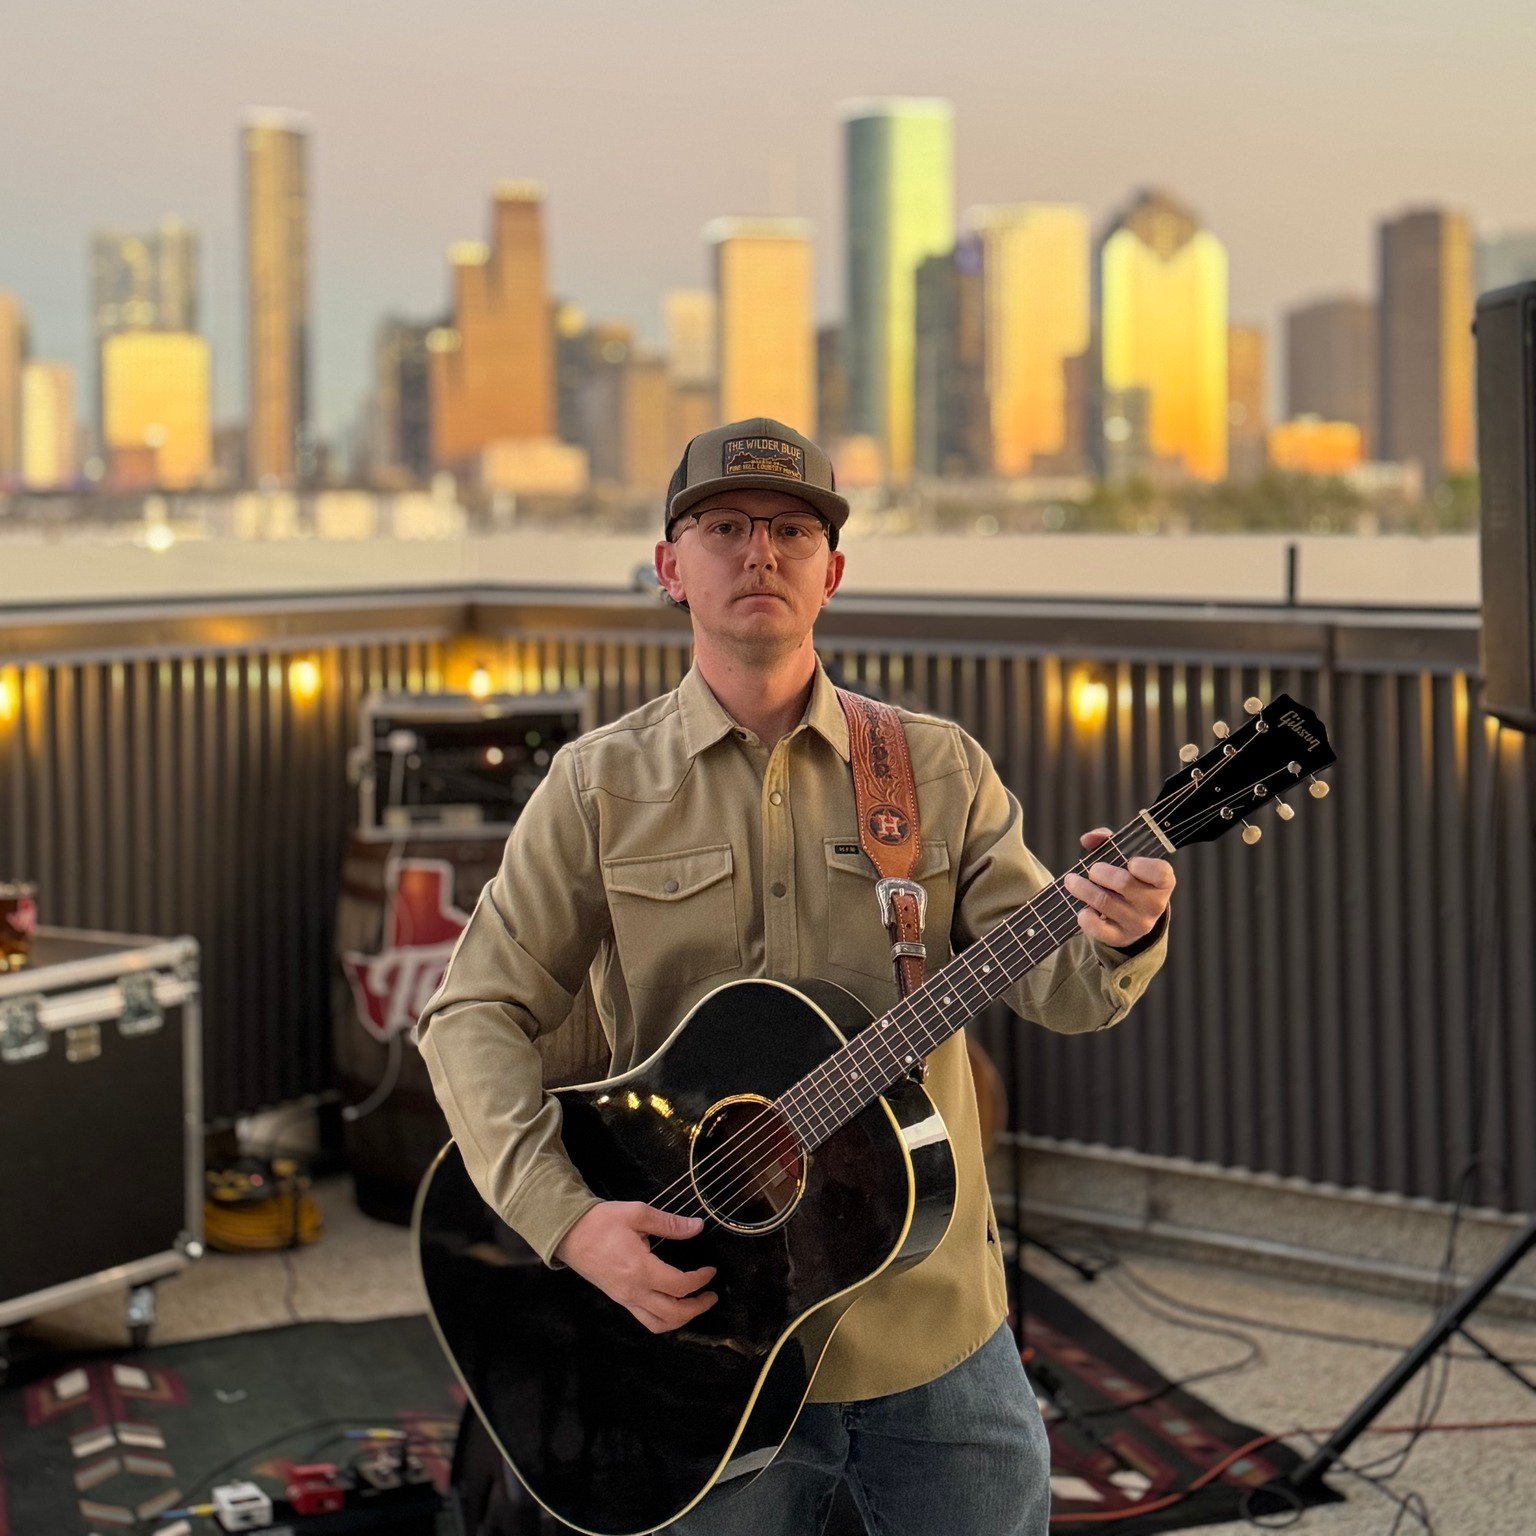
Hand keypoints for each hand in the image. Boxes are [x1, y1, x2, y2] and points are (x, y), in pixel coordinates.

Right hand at [554, 1201, 717, 1333]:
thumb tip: (697, 1227)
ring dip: (681, 1319)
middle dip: (698, 1307)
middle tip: (712, 1294)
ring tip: (695, 1304)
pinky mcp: (619, 1299)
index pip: (680, 1286)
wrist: (569, 1233)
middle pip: (674, 1313)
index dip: (701, 1280)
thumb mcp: (637, 1214)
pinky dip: (664, 1319)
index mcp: (640, 1270)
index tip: (711, 1270)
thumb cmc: (601, 1221)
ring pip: (659, 1324)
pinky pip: (645, 1320)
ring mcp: (625, 1299)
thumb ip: (669, 1223)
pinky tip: (671, 1304)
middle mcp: (633, 1291)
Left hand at [1063, 828, 1174, 949]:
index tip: (1130, 862)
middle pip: (1123, 883)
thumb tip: (1088, 839)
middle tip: (1091, 870)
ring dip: (1082, 888)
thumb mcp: (1123, 858)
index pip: (1160, 872)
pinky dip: (1085, 916)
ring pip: (1104, 902)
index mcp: (1162, 882)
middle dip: (1099, 872)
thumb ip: (1107, 841)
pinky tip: (1083, 909)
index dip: (1143, 865)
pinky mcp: (1120, 937)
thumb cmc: (1126, 880)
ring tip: (1072, 881)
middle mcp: (1155, 904)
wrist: (1130, 920)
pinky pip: (1097, 927)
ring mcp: (1138, 924)